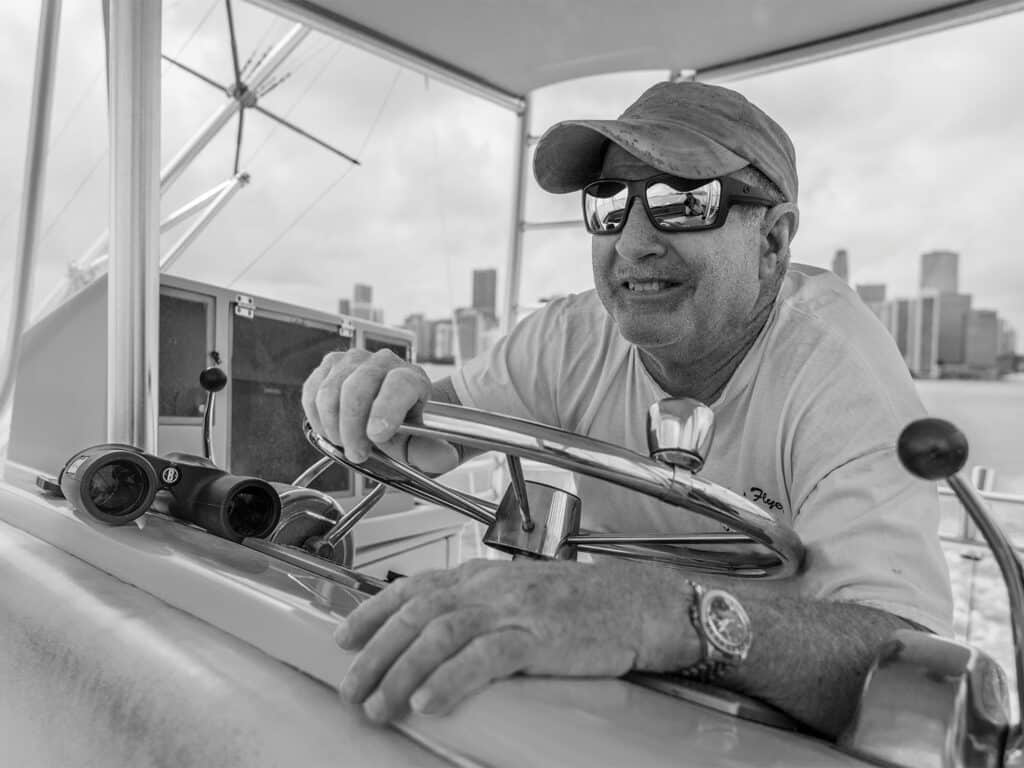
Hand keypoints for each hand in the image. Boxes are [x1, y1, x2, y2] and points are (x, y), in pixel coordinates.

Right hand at [301, 348, 458, 473]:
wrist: (393, 414)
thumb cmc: (406, 429)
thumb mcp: (423, 446)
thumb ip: (432, 453)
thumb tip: (444, 456)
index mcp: (413, 378)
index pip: (398, 384)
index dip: (385, 410)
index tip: (376, 436)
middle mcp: (384, 362)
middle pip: (357, 387)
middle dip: (351, 428)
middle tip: (357, 453)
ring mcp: (354, 360)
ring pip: (330, 389)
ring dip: (332, 425)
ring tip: (344, 443)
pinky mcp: (330, 366)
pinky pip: (312, 390)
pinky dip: (315, 416)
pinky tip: (330, 430)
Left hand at [335, 559, 696, 723]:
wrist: (637, 603)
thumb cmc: (581, 604)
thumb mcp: (519, 595)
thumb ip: (479, 608)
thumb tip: (437, 638)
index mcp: (482, 575)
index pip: (413, 586)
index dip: (372, 612)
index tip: (343, 638)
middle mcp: (489, 586)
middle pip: (416, 613)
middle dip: (375, 653)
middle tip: (350, 688)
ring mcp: (513, 609)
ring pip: (440, 634)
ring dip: (401, 672)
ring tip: (379, 706)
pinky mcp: (538, 636)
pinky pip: (484, 657)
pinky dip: (450, 679)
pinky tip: (428, 701)